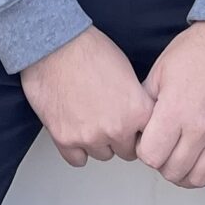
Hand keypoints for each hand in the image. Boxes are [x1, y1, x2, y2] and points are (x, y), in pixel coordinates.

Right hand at [18, 26, 153, 167]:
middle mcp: (116, 128)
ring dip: (98, 142)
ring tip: (89, 118)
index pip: (149, 138)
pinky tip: (75, 129)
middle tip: (108, 119)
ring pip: (102, 155)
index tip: (133, 125)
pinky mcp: (65, 139)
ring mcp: (90, 137)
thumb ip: (135, 100)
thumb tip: (136, 113)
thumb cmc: (88, 49)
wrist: (54, 45)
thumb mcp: (126, 71)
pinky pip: (77, 159)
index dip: (140, 130)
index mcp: (137, 111)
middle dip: (119, 137)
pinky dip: (76, 149)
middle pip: (127, 151)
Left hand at [137, 22, 204, 189]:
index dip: (145, 152)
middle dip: (164, 164)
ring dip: (187, 172)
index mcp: (175, 110)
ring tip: (184, 157)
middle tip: (165, 150)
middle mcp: (201, 127)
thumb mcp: (160, 70)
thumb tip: (136, 127)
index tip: (149, 143)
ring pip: (200, 178)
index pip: (151, 157)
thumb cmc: (199, 49)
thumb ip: (147, 103)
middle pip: (174, 172)